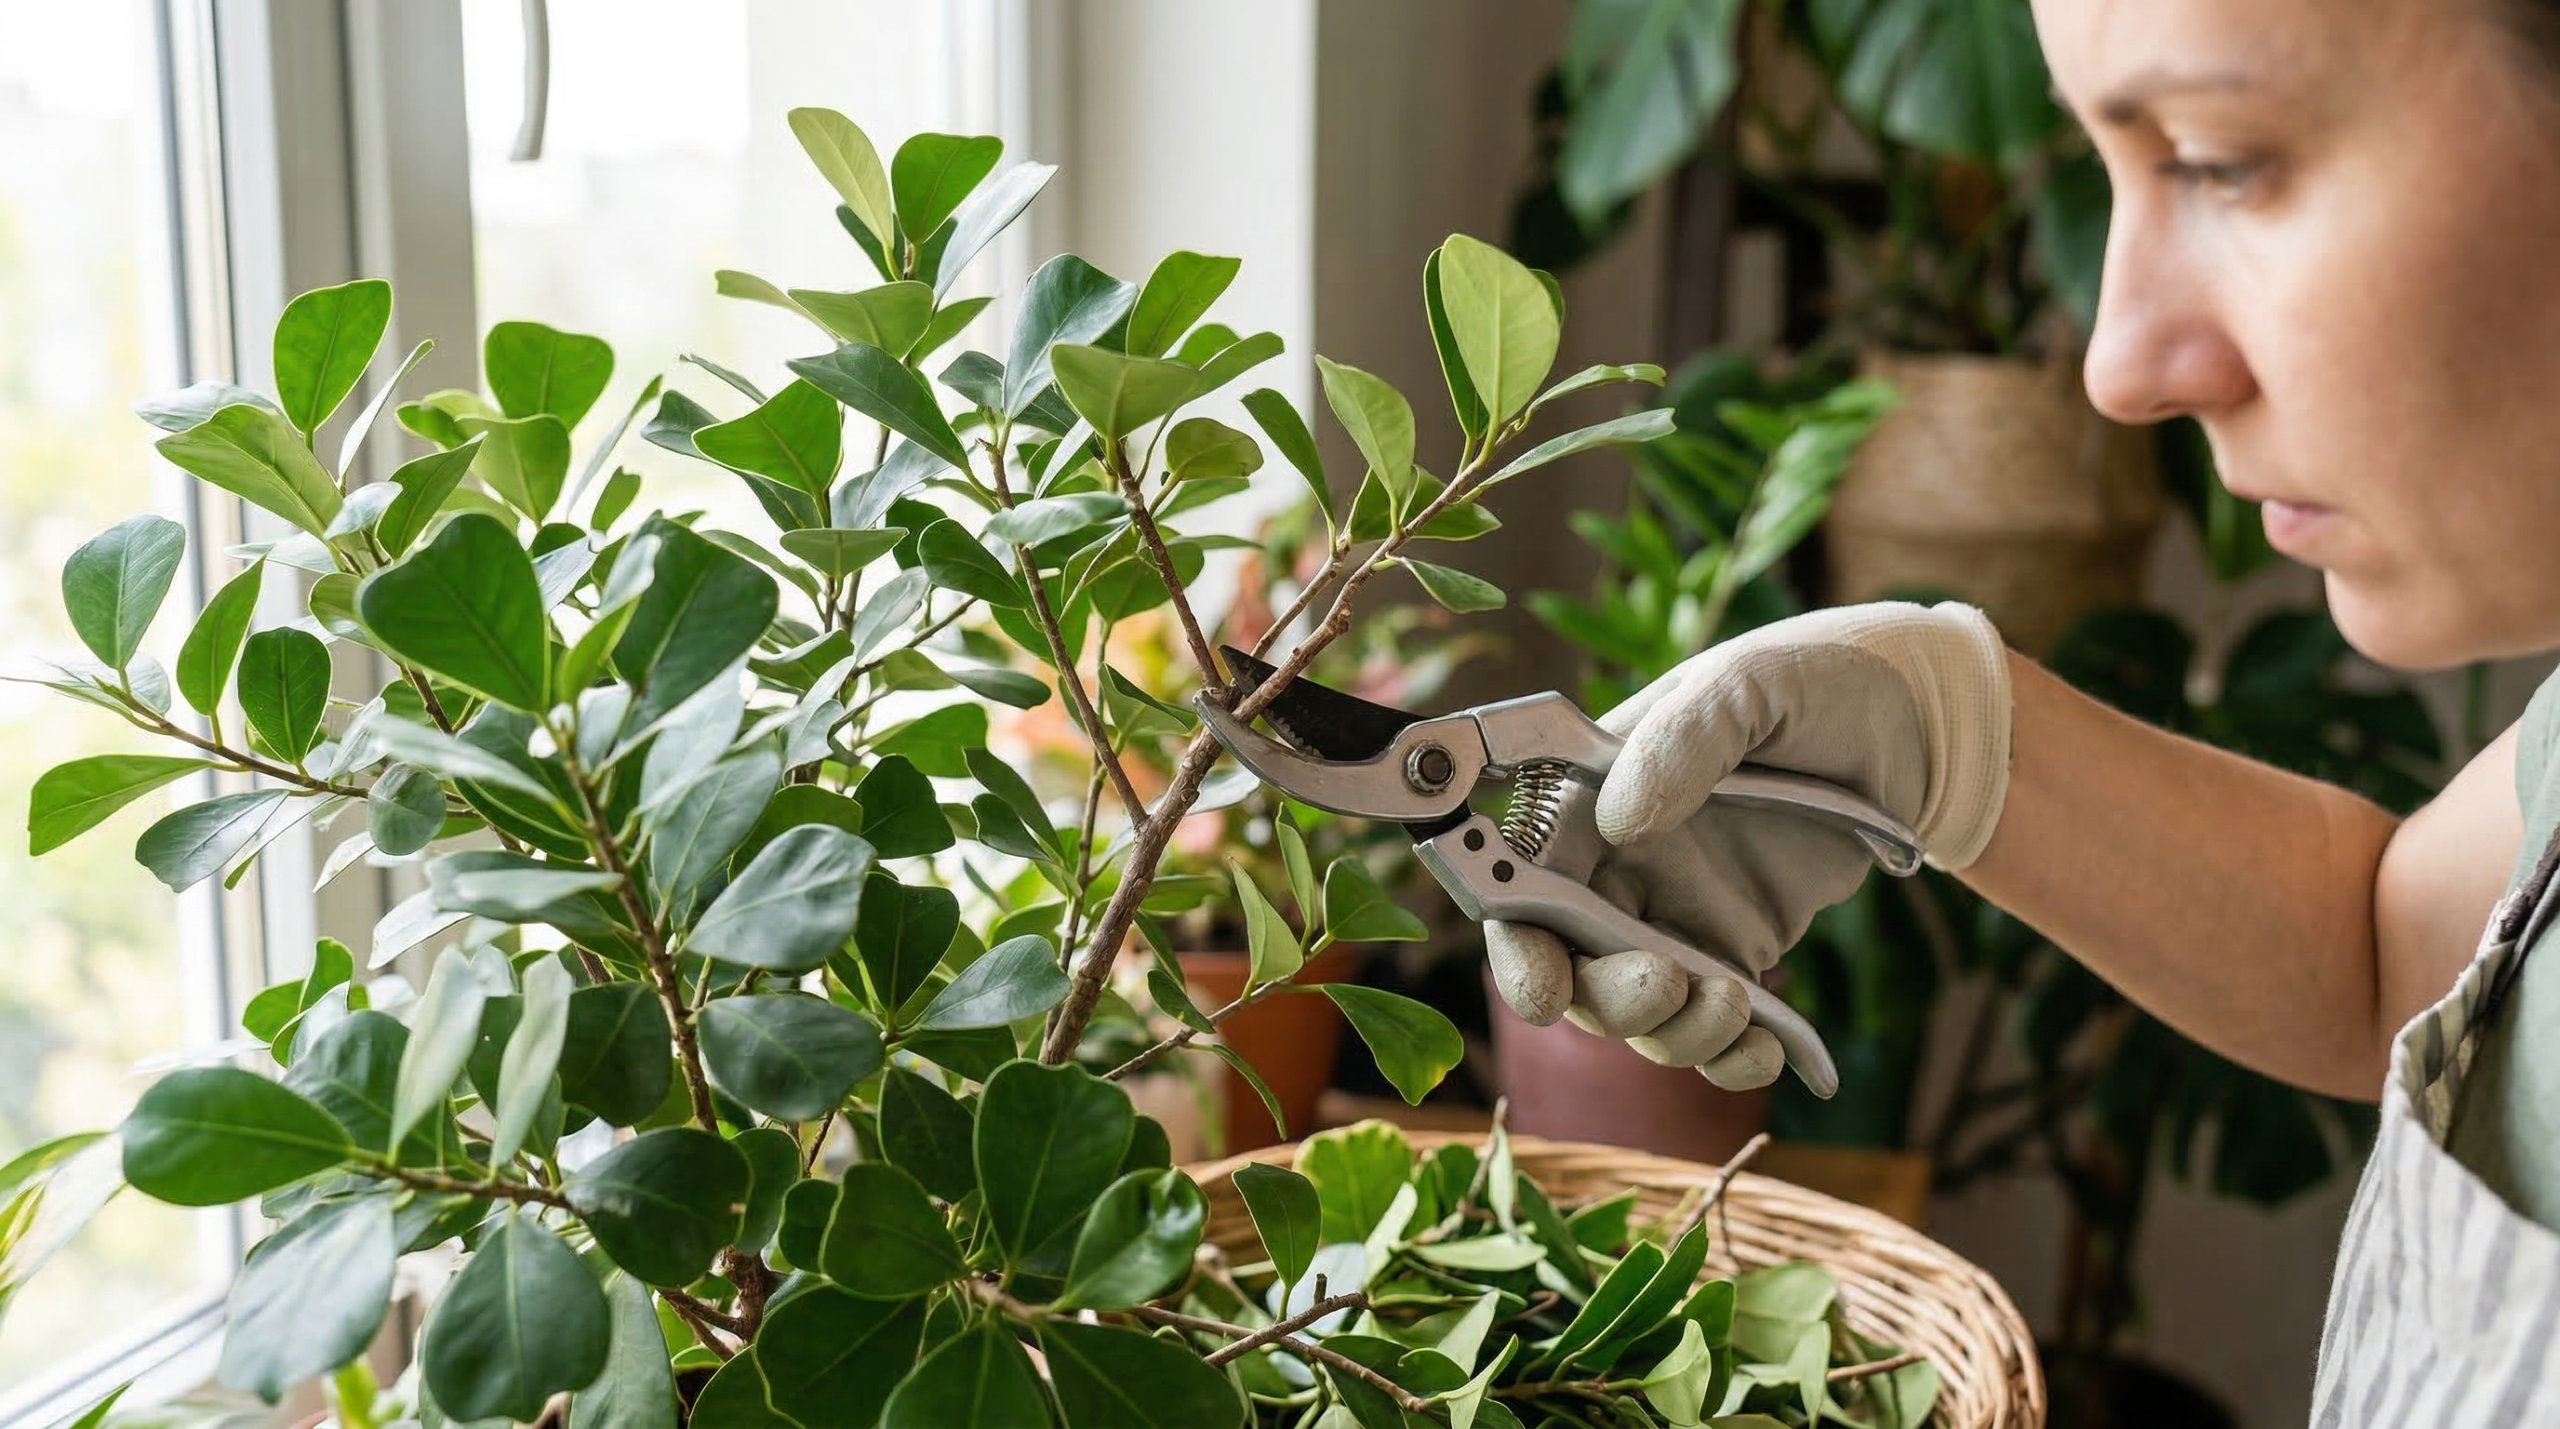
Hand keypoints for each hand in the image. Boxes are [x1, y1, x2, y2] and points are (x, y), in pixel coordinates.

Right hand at [1484, 602, 2012, 1089]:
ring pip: (1640, 1009)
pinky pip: (1713, 1024)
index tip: (1545, 991)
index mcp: (1594, 796)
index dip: (1520, 944)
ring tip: (1735, 1008)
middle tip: (1670, 988)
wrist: (1915, 723)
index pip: (1526, 879)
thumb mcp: (1747, 687)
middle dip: (1608, 999)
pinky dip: (1731, 1055)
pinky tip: (1768, 1050)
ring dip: (1673, 1032)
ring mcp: (1679, 915)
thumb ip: (1682, 741)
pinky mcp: (1739, 951)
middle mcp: (1623, 865)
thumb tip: (1620, 819)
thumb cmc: (1811, 680)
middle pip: (1574, 963)